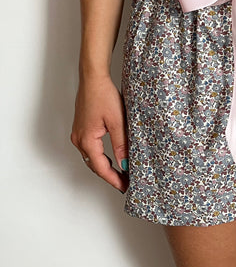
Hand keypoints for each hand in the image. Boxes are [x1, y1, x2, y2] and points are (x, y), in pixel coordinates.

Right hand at [71, 74, 128, 193]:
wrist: (93, 79)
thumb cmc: (103, 95)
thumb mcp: (117, 122)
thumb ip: (121, 144)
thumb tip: (125, 163)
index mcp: (87, 140)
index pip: (101, 168)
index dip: (113, 179)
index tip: (124, 187)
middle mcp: (79, 140)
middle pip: (95, 165)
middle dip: (110, 175)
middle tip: (125, 182)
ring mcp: (78, 134)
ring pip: (92, 158)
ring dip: (105, 166)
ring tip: (121, 173)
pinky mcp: (81, 129)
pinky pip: (90, 149)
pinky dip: (100, 157)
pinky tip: (111, 158)